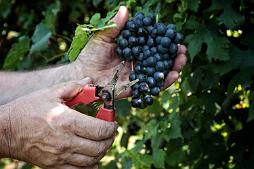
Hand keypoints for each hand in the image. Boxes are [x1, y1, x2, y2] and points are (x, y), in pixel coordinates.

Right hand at [0, 78, 116, 168]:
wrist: (6, 131)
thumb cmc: (28, 110)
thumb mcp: (50, 93)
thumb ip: (73, 86)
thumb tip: (89, 81)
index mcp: (67, 121)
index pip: (100, 130)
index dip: (111, 127)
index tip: (112, 122)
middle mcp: (66, 142)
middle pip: (99, 147)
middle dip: (110, 139)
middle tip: (109, 132)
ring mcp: (60, 156)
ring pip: (92, 160)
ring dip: (102, 151)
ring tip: (101, 141)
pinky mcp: (54, 165)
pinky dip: (90, 164)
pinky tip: (90, 154)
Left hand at [74, 6, 186, 97]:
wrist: (83, 74)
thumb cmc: (91, 55)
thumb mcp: (103, 38)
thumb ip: (115, 26)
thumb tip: (125, 8)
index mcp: (133, 50)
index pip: (152, 45)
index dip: (164, 42)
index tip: (174, 36)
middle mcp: (138, 63)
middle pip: (160, 60)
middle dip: (173, 56)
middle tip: (182, 50)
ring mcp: (137, 76)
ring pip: (159, 73)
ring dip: (173, 68)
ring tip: (181, 61)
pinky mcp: (135, 88)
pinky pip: (151, 87)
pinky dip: (163, 83)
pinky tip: (172, 76)